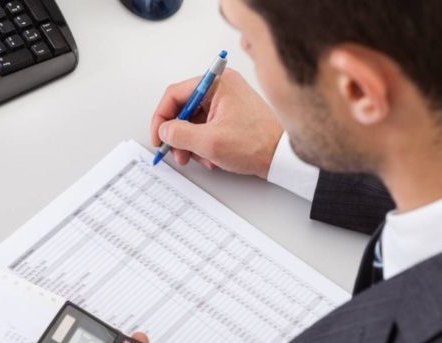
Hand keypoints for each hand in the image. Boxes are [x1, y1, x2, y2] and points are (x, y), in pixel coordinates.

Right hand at [150, 69, 283, 177]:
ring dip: (191, 143)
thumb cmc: (257, 144)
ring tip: (199, 159)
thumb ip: (179, 134)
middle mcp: (222, 88)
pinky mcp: (232, 115)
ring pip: (194, 121)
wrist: (282, 157)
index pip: (175, 94)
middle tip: (176, 153)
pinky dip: (204, 144)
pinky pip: (207, 127)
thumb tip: (165, 131)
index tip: (158, 137)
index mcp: (217, 83)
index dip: (161, 117)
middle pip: (184, 109)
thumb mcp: (210, 142)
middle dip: (178, 135)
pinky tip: (212, 158)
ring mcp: (228, 101)